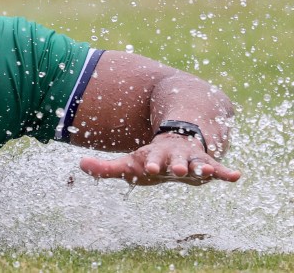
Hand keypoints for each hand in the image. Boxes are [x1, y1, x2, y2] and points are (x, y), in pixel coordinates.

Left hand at [79, 132, 241, 185]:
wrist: (179, 141)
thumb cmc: (152, 158)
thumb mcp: (129, 164)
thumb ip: (105, 167)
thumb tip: (80, 164)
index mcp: (155, 155)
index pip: (151, 159)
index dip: (150, 162)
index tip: (148, 167)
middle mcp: (174, 155)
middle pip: (175, 159)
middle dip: (175, 164)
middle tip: (175, 169)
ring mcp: (192, 158)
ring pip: (198, 161)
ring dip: (201, 166)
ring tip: (208, 169)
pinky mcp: (207, 163)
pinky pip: (220, 168)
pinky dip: (227, 172)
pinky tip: (237, 176)